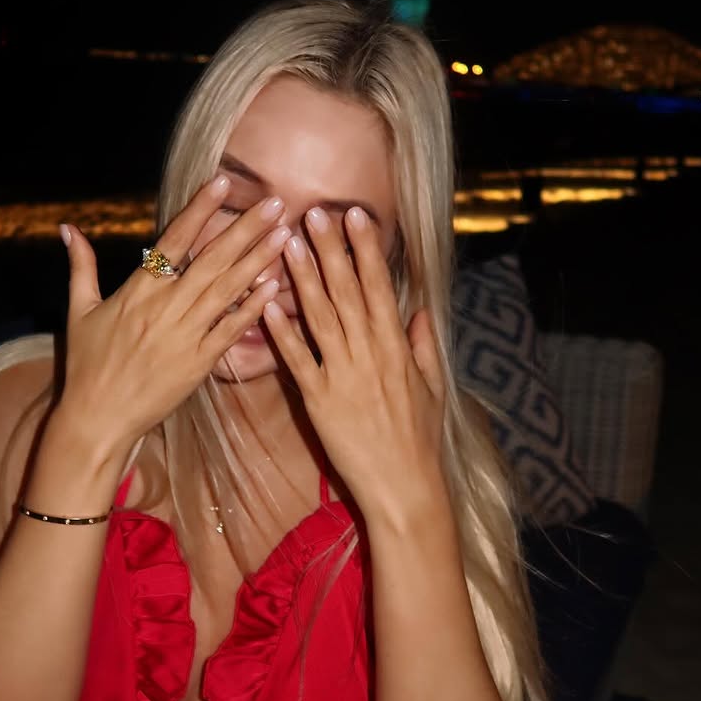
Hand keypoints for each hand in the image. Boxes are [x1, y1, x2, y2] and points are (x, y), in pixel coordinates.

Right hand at [55, 176, 290, 453]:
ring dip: (258, 261)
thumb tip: (66, 228)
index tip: (224, 182)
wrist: (97, 419)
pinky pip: (231, 331)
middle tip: (276, 203)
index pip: (174, 239)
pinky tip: (274, 287)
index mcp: (138, 290)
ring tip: (284, 235)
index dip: (200, 209)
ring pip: (227, 291)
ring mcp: (185, 336)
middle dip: (246, 229)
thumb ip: (81, 266)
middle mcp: (165, 307)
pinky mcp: (199, 364)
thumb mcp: (79, 311)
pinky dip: (252, 309)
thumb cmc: (87, 366)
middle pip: (212, 260)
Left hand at [262, 206, 447, 524]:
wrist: (404, 487)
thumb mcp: (432, 388)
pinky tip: (268, 304)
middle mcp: (370, 354)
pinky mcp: (319, 401)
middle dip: (332, 250)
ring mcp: (344, 376)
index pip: (380, 287)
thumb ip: (422, 347)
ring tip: (289, 243)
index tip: (355, 216)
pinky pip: (299, 360)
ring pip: (321, 317)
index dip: (367, 249)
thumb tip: (418, 312)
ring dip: (305, 278)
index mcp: (397, 347)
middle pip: (348, 292)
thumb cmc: (419, 439)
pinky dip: (283, 332)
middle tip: (314, 212)